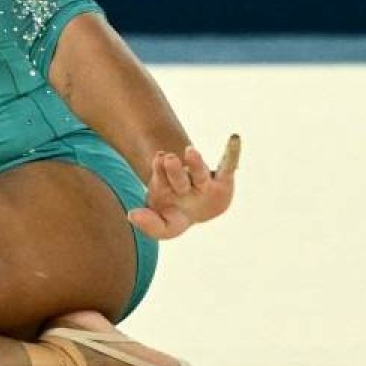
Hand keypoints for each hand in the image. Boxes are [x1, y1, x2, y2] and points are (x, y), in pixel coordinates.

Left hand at [127, 134, 241, 240]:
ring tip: (191, 151)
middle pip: (179, 178)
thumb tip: (131, 215)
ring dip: (196, 163)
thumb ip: (150, 224)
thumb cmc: (176, 214)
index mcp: (167, 191)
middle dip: (174, 170)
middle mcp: (184, 184)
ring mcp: (203, 182)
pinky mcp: (222, 181)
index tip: (147, 176)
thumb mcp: (165, 227)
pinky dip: (232, 153)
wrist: (198, 208)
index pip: (160, 185)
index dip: (155, 176)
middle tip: (168, 159)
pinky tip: (235, 139)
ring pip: (199, 173)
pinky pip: (228, 166)